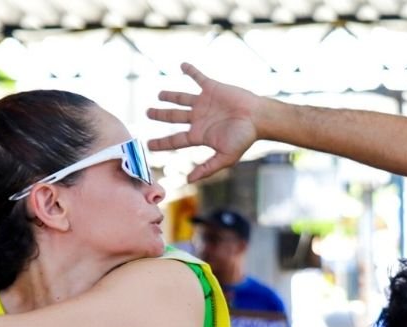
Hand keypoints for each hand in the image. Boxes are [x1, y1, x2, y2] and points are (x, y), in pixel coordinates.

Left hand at [148, 63, 261, 181]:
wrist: (258, 117)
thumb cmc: (244, 138)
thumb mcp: (225, 157)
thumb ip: (207, 168)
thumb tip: (188, 181)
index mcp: (199, 134)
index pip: (175, 139)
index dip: (161, 142)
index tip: (148, 144)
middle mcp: (199, 118)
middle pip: (174, 117)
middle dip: (160, 114)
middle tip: (148, 112)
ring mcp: (204, 103)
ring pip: (181, 98)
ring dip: (170, 95)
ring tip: (160, 94)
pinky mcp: (212, 88)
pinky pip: (198, 78)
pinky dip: (190, 71)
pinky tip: (182, 65)